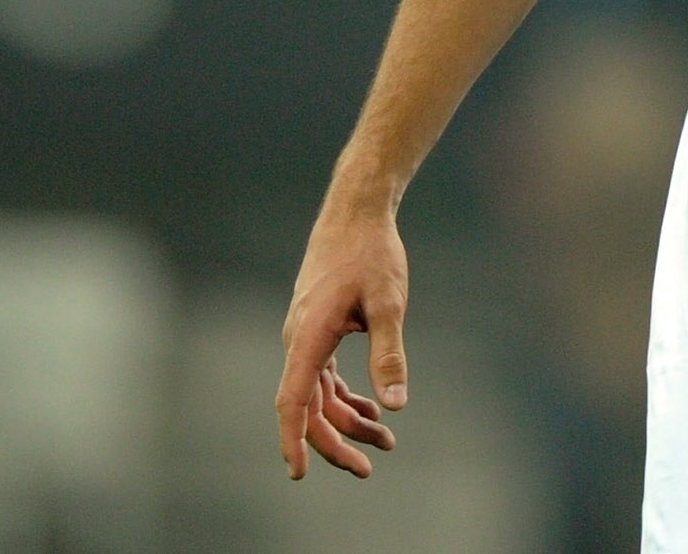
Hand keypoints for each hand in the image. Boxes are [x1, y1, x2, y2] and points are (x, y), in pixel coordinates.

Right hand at [278, 200, 411, 477]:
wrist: (356, 214)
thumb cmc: (372, 254)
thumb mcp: (388, 303)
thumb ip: (389, 354)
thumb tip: (395, 406)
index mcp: (308, 338)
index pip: (292, 402)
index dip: (294, 439)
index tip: (299, 473)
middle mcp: (299, 341)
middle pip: (308, 407)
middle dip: (335, 441)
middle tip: (368, 468)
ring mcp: (306, 337)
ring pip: (318, 394)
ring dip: (347, 420)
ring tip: (386, 441)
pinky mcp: (318, 330)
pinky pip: (324, 377)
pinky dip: (346, 397)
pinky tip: (371, 409)